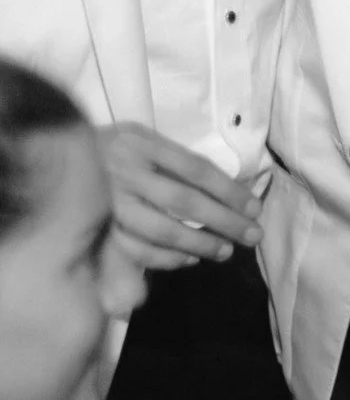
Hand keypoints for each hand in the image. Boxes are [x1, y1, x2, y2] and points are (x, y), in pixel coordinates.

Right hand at [97, 123, 262, 270]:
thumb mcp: (138, 139)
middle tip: (252, 236)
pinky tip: (188, 259)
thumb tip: (226, 190)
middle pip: (184, 200)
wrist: (46, 156)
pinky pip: (134, 248)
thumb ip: (172, 160)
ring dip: (198, 243)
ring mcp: (106, 199)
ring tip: (225, 251)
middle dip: (224, 221)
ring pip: (161, 228)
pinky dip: (164, 257)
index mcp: (140, 142)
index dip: (230, 190)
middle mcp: (123, 169)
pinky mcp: (94, 226)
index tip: (254, 208)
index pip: (195, 168)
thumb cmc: (107, 150)